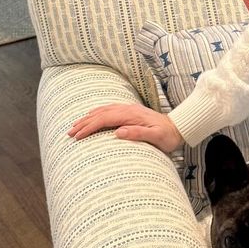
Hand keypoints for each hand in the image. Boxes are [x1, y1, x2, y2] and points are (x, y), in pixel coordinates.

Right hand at [67, 103, 183, 152]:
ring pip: (103, 111)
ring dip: (88, 118)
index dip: (89, 127)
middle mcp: (128, 109)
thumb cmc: (168, 136)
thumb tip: (118, 132)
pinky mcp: (130, 112)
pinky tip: (92, 117)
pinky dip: (97, 114)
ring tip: (75, 126)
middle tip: (69, 133)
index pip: (105, 119)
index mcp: (131, 115)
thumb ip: (138, 133)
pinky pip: (109, 110)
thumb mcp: (157, 137)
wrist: (179, 127)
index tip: (77, 136)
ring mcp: (129, 109)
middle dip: (84, 123)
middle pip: (100, 114)